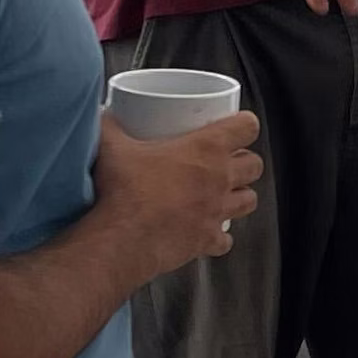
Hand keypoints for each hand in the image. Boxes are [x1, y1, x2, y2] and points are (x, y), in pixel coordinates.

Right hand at [92, 114, 260, 278]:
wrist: (120, 239)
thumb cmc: (122, 192)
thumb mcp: (112, 147)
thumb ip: (109, 127)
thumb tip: (102, 116)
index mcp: (205, 149)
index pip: (246, 127)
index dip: (244, 124)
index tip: (237, 125)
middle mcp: (219, 179)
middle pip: (254, 165)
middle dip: (245, 162)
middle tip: (228, 161)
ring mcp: (217, 211)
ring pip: (249, 201)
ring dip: (240, 196)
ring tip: (224, 194)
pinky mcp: (207, 240)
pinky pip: (225, 239)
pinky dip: (220, 236)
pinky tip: (207, 232)